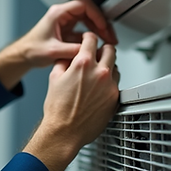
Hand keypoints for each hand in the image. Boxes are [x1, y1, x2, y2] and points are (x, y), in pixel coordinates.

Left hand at [0, 0, 116, 89]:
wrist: (23, 56)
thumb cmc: (31, 49)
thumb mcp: (52, 51)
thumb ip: (71, 50)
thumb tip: (88, 51)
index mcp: (59, 13)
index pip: (84, 6)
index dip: (97, 15)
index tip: (104, 26)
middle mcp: (63, 15)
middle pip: (90, 12)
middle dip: (102, 24)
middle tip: (110, 36)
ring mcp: (66, 23)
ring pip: (89, 21)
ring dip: (99, 30)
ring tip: (108, 41)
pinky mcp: (68, 32)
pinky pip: (85, 31)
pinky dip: (93, 38)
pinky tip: (98, 46)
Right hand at [23, 32, 119, 170]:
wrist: (65, 132)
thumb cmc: (58, 110)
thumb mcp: (54, 78)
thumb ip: (64, 62)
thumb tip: (70, 56)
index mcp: (82, 64)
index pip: (91, 39)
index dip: (88, 38)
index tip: (88, 40)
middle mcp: (99, 72)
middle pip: (110, 49)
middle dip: (103, 49)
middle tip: (97, 54)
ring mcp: (109, 85)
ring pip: (115, 66)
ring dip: (108, 66)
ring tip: (96, 75)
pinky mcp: (114, 98)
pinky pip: (116, 83)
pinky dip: (109, 82)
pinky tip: (99, 89)